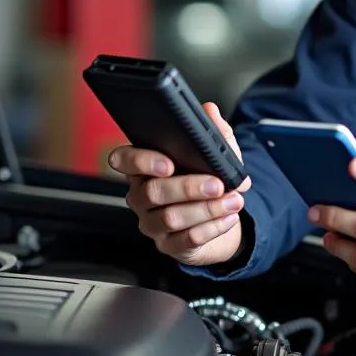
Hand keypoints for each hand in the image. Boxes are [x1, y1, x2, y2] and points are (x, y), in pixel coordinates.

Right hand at [108, 103, 251, 266]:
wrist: (218, 218)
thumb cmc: (208, 179)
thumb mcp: (216, 153)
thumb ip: (214, 131)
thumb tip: (210, 111)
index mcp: (144, 167)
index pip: (123, 160)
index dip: (140, 161)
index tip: (168, 163)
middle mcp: (141, 195)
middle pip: (152, 192)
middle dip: (188, 187)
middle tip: (216, 184)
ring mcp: (151, 222)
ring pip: (170, 218)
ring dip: (206, 209)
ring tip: (233, 201)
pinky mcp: (168, 245)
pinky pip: (185, 240)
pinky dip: (212, 228)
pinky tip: (228, 217)